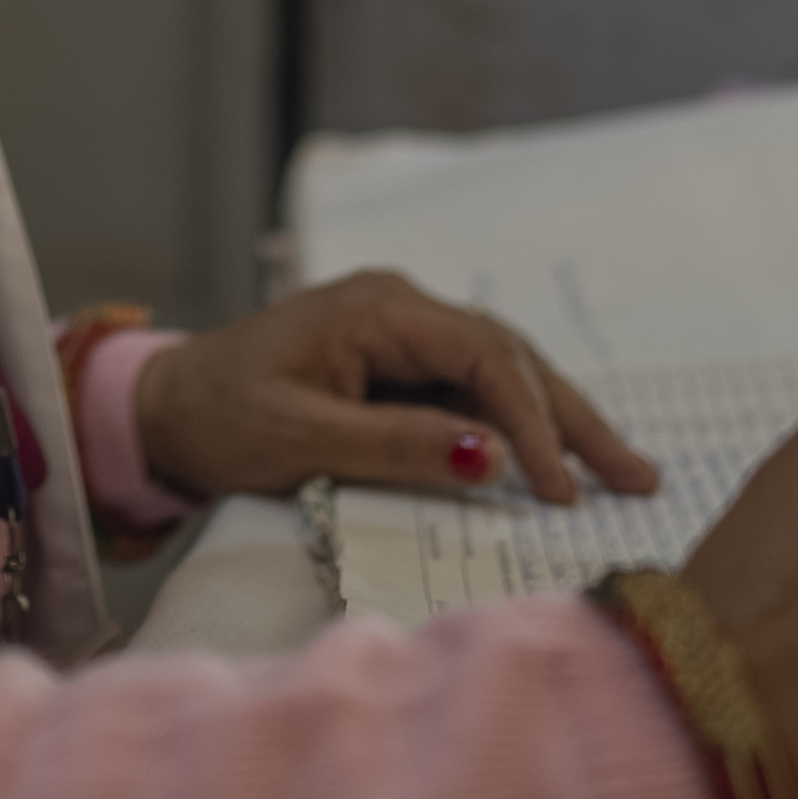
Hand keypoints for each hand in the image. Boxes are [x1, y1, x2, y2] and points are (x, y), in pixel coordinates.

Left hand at [132, 269, 660, 505]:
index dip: (531, 423)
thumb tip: (494, 461)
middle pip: (509, 360)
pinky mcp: (396, 371)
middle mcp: (401, 311)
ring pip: (500, 377)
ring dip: (557, 425)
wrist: (159, 412)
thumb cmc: (217, 419)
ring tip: (622, 474)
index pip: (484, 358)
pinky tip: (554, 467)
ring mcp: (401, 339)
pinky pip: (470, 398)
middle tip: (638, 477)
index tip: (558, 489)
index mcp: (380, 309)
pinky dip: (514, 432)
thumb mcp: (300, 440)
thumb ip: (397, 448)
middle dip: (574, 420)